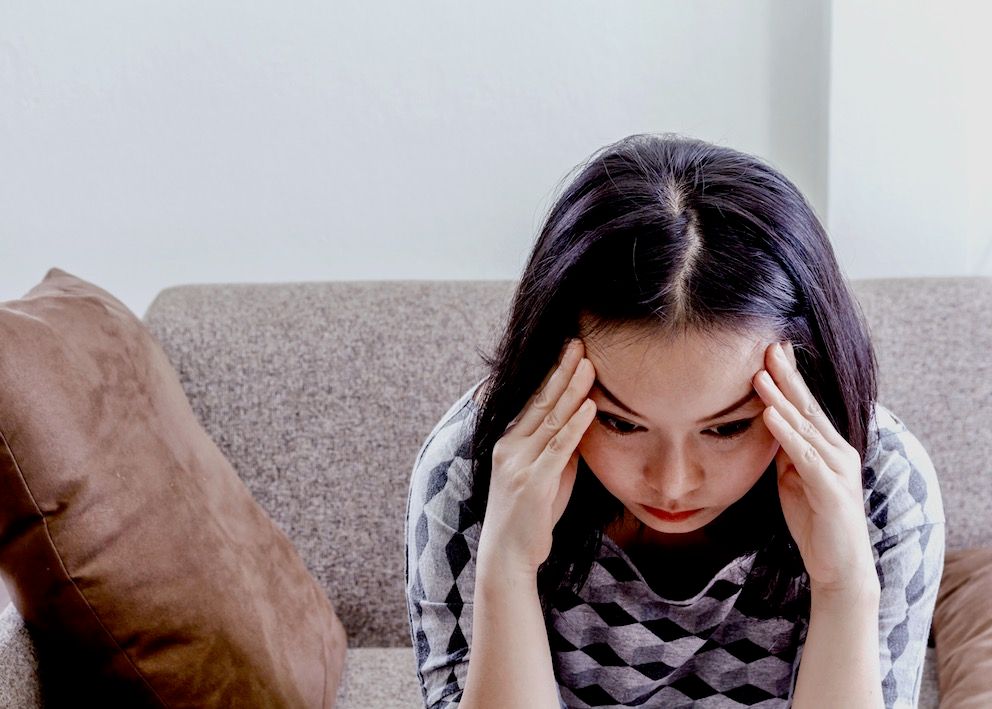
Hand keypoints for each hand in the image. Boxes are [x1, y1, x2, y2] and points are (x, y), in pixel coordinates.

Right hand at [477, 338, 597, 577]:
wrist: (507, 556)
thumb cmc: (530, 517)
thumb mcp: (545, 475)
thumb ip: (558, 448)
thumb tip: (581, 422)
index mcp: (510, 442)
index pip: (535, 400)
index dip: (553, 373)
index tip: (570, 350)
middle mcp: (510, 446)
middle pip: (541, 401)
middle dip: (561, 370)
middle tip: (579, 342)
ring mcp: (518, 464)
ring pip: (550, 419)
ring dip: (572, 390)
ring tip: (589, 364)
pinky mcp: (532, 483)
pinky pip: (557, 448)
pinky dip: (574, 426)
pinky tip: (589, 407)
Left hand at [753, 341, 878, 599]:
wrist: (839, 568)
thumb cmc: (816, 522)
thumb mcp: (793, 479)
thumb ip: (786, 452)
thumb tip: (768, 426)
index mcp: (828, 448)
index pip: (805, 406)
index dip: (789, 378)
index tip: (771, 350)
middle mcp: (838, 452)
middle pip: (808, 407)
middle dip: (788, 376)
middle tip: (770, 345)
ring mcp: (838, 469)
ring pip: (805, 427)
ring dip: (781, 399)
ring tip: (760, 375)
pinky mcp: (832, 489)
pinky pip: (805, 456)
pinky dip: (787, 434)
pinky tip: (770, 415)